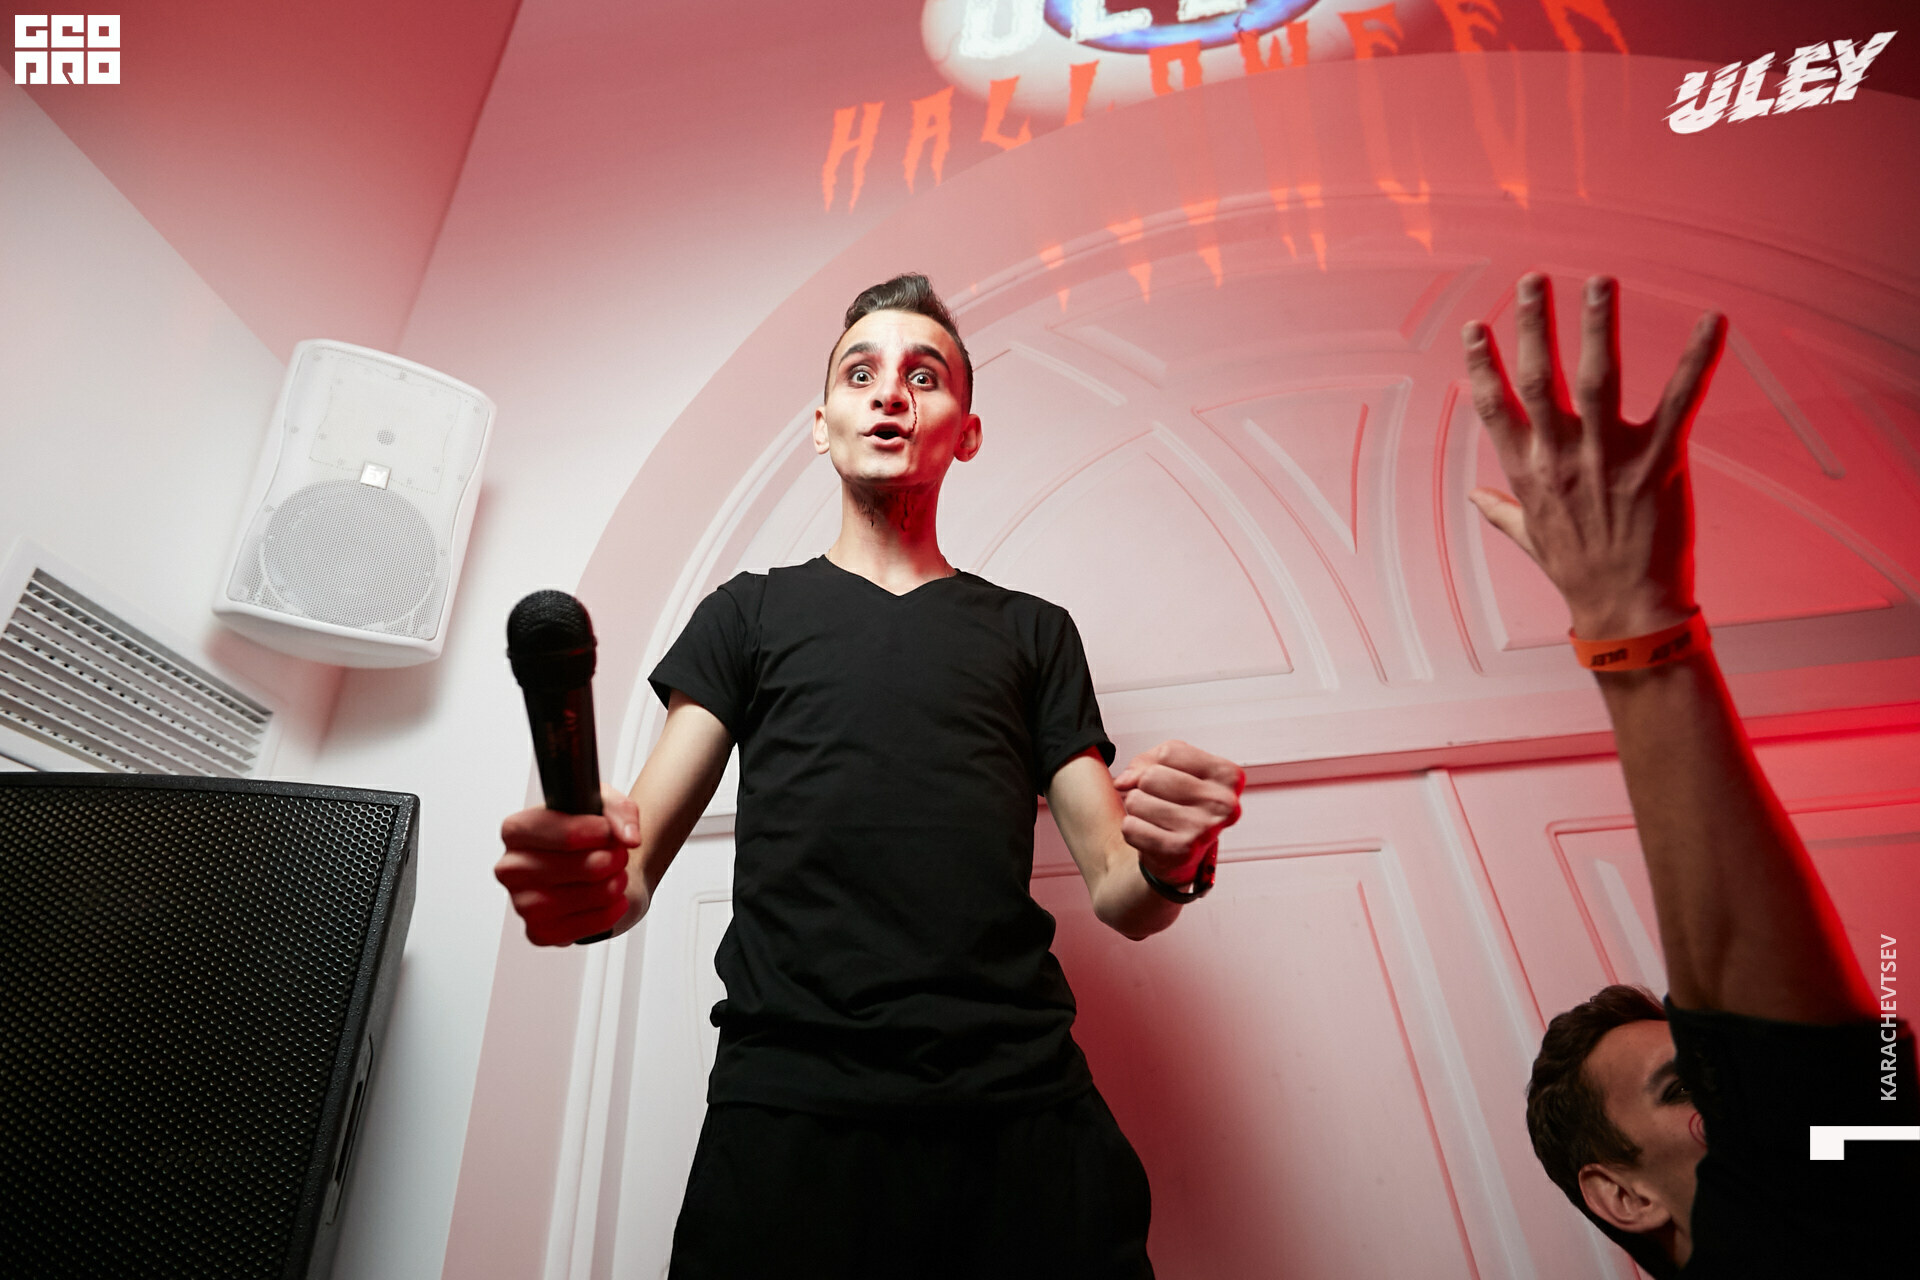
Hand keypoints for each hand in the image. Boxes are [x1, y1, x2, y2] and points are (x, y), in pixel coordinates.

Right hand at [494, 783, 641, 945]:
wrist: (592, 870)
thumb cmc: (588, 835)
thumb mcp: (605, 805)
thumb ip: (620, 811)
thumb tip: (629, 837)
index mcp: (516, 830)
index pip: (567, 834)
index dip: (602, 833)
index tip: (612, 833)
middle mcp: (511, 868)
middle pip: (584, 866)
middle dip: (613, 859)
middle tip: (619, 856)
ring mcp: (522, 904)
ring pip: (587, 896)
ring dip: (615, 885)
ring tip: (617, 876)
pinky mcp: (538, 933)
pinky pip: (586, 926)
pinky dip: (610, 912)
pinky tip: (612, 899)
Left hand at [1113, 740, 1244, 882]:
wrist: (1185, 851)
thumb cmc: (1181, 803)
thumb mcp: (1170, 767)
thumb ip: (1144, 763)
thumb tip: (1123, 782)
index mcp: (1228, 775)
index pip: (1169, 752)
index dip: (1157, 764)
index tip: (1171, 778)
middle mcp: (1222, 803)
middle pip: (1151, 776)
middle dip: (1145, 787)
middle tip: (1163, 802)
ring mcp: (1204, 829)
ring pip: (1136, 800)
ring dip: (1137, 809)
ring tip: (1158, 819)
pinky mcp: (1181, 851)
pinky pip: (1130, 827)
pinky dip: (1132, 830)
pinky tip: (1153, 834)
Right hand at [1461, 273, 1725, 638]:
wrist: (1628, 612)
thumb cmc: (1580, 573)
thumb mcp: (1532, 540)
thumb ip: (1503, 512)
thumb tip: (1476, 498)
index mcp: (1529, 473)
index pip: (1496, 407)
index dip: (1482, 364)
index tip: (1477, 326)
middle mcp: (1562, 459)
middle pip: (1540, 379)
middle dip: (1534, 325)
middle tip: (1532, 279)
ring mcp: (1609, 460)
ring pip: (1597, 379)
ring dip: (1597, 325)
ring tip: (1598, 280)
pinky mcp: (1658, 463)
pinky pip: (1679, 401)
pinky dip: (1698, 358)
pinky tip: (1712, 319)